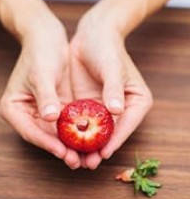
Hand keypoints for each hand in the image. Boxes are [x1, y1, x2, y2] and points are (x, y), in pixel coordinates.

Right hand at [0, 24, 81, 168]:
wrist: (47, 36)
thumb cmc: (40, 52)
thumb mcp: (43, 74)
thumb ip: (46, 97)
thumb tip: (50, 117)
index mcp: (12, 108)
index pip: (30, 131)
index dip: (47, 143)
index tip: (63, 151)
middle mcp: (23, 115)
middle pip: (41, 137)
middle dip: (60, 149)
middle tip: (76, 161)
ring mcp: (38, 113)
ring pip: (54, 135)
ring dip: (69, 146)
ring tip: (85, 158)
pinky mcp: (52, 109)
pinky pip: (64, 126)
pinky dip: (75, 133)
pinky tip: (89, 140)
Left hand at [69, 13, 152, 168]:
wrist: (90, 35)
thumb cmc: (106, 47)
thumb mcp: (111, 67)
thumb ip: (113, 88)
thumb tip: (116, 110)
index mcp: (136, 101)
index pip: (126, 125)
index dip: (114, 140)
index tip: (103, 153)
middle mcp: (121, 109)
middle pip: (110, 135)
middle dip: (97, 150)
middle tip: (85, 164)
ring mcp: (102, 110)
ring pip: (93, 134)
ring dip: (83, 148)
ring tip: (73, 161)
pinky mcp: (86, 108)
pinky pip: (78, 126)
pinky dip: (71, 136)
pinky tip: (62, 146)